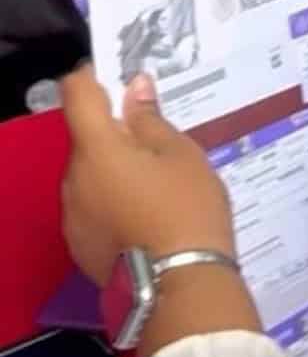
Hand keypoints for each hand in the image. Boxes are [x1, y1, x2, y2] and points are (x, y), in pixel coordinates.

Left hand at [58, 70, 235, 286]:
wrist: (178, 283)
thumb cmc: (187, 207)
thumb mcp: (182, 154)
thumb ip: (152, 120)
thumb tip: (134, 87)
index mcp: (97, 148)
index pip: (77, 94)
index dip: (92, 75)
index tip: (116, 73)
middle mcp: (72, 177)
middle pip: (86, 140)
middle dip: (114, 134)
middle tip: (159, 142)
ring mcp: (71, 214)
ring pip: (89, 175)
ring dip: (113, 170)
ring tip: (158, 186)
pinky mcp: (78, 243)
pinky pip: (90, 206)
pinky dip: (111, 201)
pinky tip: (145, 216)